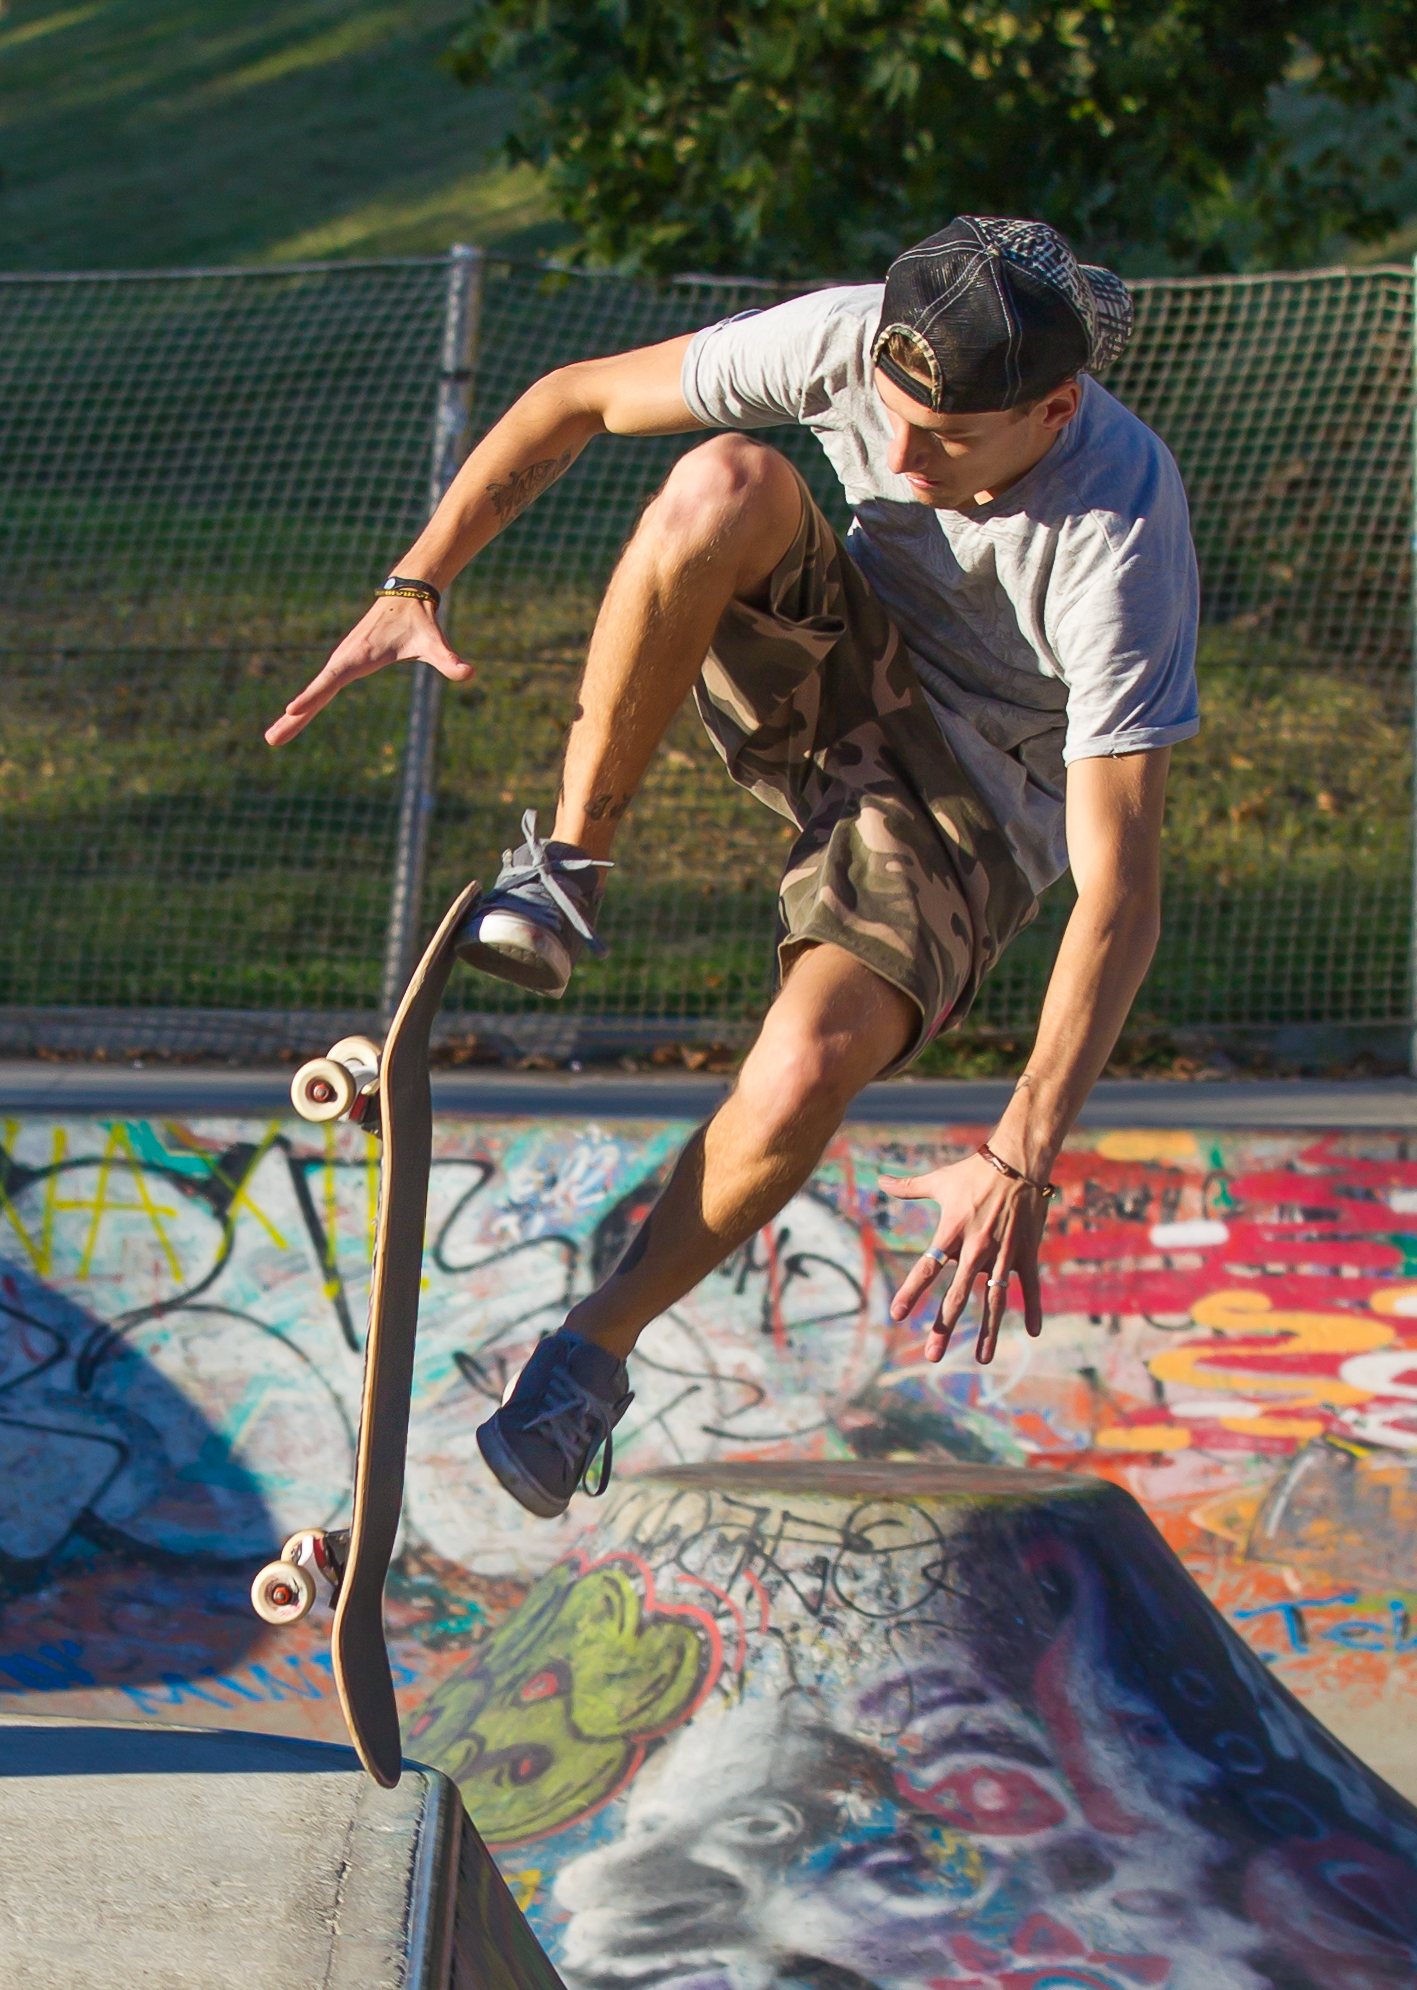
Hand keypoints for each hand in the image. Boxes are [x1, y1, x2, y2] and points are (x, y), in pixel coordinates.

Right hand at [264, 597, 474, 745]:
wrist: (407, 596)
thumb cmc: (419, 622)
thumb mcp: (434, 643)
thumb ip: (448, 659)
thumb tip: (468, 673)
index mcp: (357, 657)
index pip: (331, 682)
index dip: (311, 697)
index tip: (291, 710)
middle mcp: (343, 659)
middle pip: (314, 695)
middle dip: (293, 719)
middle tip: (271, 741)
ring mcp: (340, 662)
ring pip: (313, 695)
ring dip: (292, 717)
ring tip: (273, 738)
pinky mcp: (342, 665)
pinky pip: (320, 691)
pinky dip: (304, 706)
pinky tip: (293, 720)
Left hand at [880, 1150, 1047, 1363]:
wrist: (1018, 1161)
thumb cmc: (974, 1171)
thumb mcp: (940, 1180)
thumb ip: (909, 1187)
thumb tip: (880, 1179)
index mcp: (951, 1232)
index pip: (926, 1268)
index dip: (911, 1292)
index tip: (897, 1316)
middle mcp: (976, 1248)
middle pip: (957, 1295)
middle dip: (944, 1326)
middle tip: (932, 1355)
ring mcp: (1003, 1254)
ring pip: (994, 1301)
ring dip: (988, 1332)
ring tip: (982, 1360)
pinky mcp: (1026, 1253)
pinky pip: (1031, 1287)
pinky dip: (1033, 1310)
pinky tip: (1032, 1333)